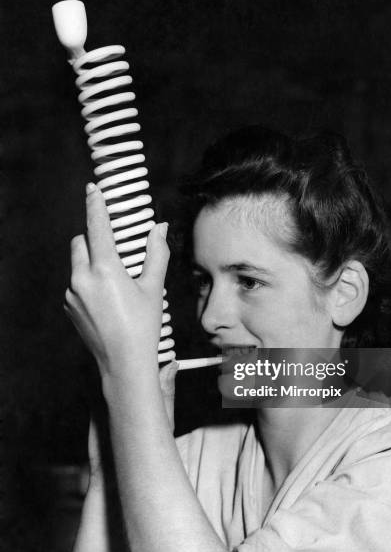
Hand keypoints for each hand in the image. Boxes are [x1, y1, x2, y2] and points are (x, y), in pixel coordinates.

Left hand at [64, 183, 169, 386]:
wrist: (124, 363)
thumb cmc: (143, 326)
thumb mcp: (153, 288)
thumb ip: (156, 253)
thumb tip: (160, 228)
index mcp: (105, 270)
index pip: (97, 227)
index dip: (96, 204)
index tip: (93, 188)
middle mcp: (82, 279)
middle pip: (81, 242)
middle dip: (94, 239)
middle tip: (115, 250)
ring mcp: (72, 294)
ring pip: (76, 263)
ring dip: (91, 262)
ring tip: (115, 282)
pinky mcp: (69, 306)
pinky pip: (75, 283)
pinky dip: (87, 282)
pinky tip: (106, 300)